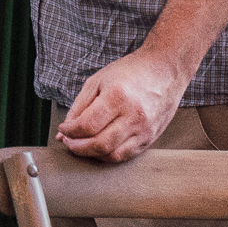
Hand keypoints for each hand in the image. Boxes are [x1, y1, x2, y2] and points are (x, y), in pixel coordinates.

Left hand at [55, 47, 186, 162]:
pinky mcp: (151, 138)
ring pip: (113, 155)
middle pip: (100, 144)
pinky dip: (109, 156)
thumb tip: (64, 131)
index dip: (70, 131)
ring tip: (81, 145)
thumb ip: (79, 107)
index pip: (87, 125)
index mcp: (117, 97)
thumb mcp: (97, 81)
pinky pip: (127, 156)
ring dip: (92, 155)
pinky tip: (99, 147)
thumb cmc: (130, 72)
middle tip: (68, 141)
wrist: (164, 70)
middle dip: (78, 147)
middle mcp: (134, 116)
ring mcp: (145, 130)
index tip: (63, 129)